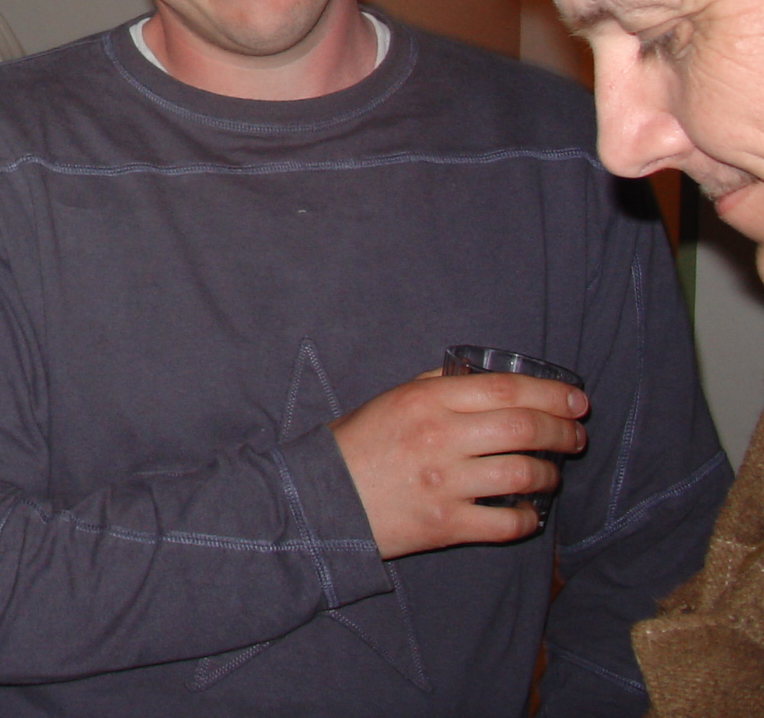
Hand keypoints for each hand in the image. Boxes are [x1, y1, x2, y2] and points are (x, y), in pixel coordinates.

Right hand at [330, 369, 587, 559]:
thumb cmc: (359, 443)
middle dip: (563, 431)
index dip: (551, 393)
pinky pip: (508, 523)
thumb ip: (436, 383)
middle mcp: (440, 438)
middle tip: (575, 436)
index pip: (506, 389)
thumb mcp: (391, 398)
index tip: (576, 401)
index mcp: (426, 400)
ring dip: (550, 474)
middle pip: (524, 429)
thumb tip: (484, 376)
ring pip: (524, 475)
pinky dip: (529, 518)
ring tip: (551, 473)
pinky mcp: (447, 525)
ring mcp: (446, 484)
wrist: (322, 499)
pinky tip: (528, 511)